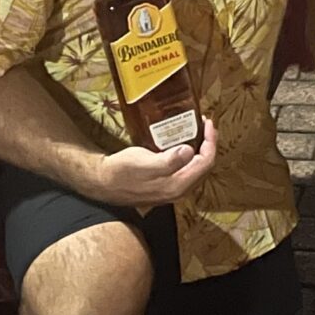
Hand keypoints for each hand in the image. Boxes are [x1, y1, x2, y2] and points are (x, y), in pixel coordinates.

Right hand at [89, 126, 218, 208]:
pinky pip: (185, 170)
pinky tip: (182, 144)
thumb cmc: (122, 171)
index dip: (211, 142)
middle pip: (204, 167)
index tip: (208, 123)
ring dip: (199, 150)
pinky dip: (189, 155)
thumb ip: (169, 161)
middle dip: (208, 145)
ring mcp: (171, 189)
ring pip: (195, 169)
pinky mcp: (164, 186)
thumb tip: (189, 151)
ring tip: (197, 131)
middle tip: (205, 125)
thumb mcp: (144, 163)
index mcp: (177, 185)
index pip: (205, 163)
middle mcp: (178, 190)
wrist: (103, 182)